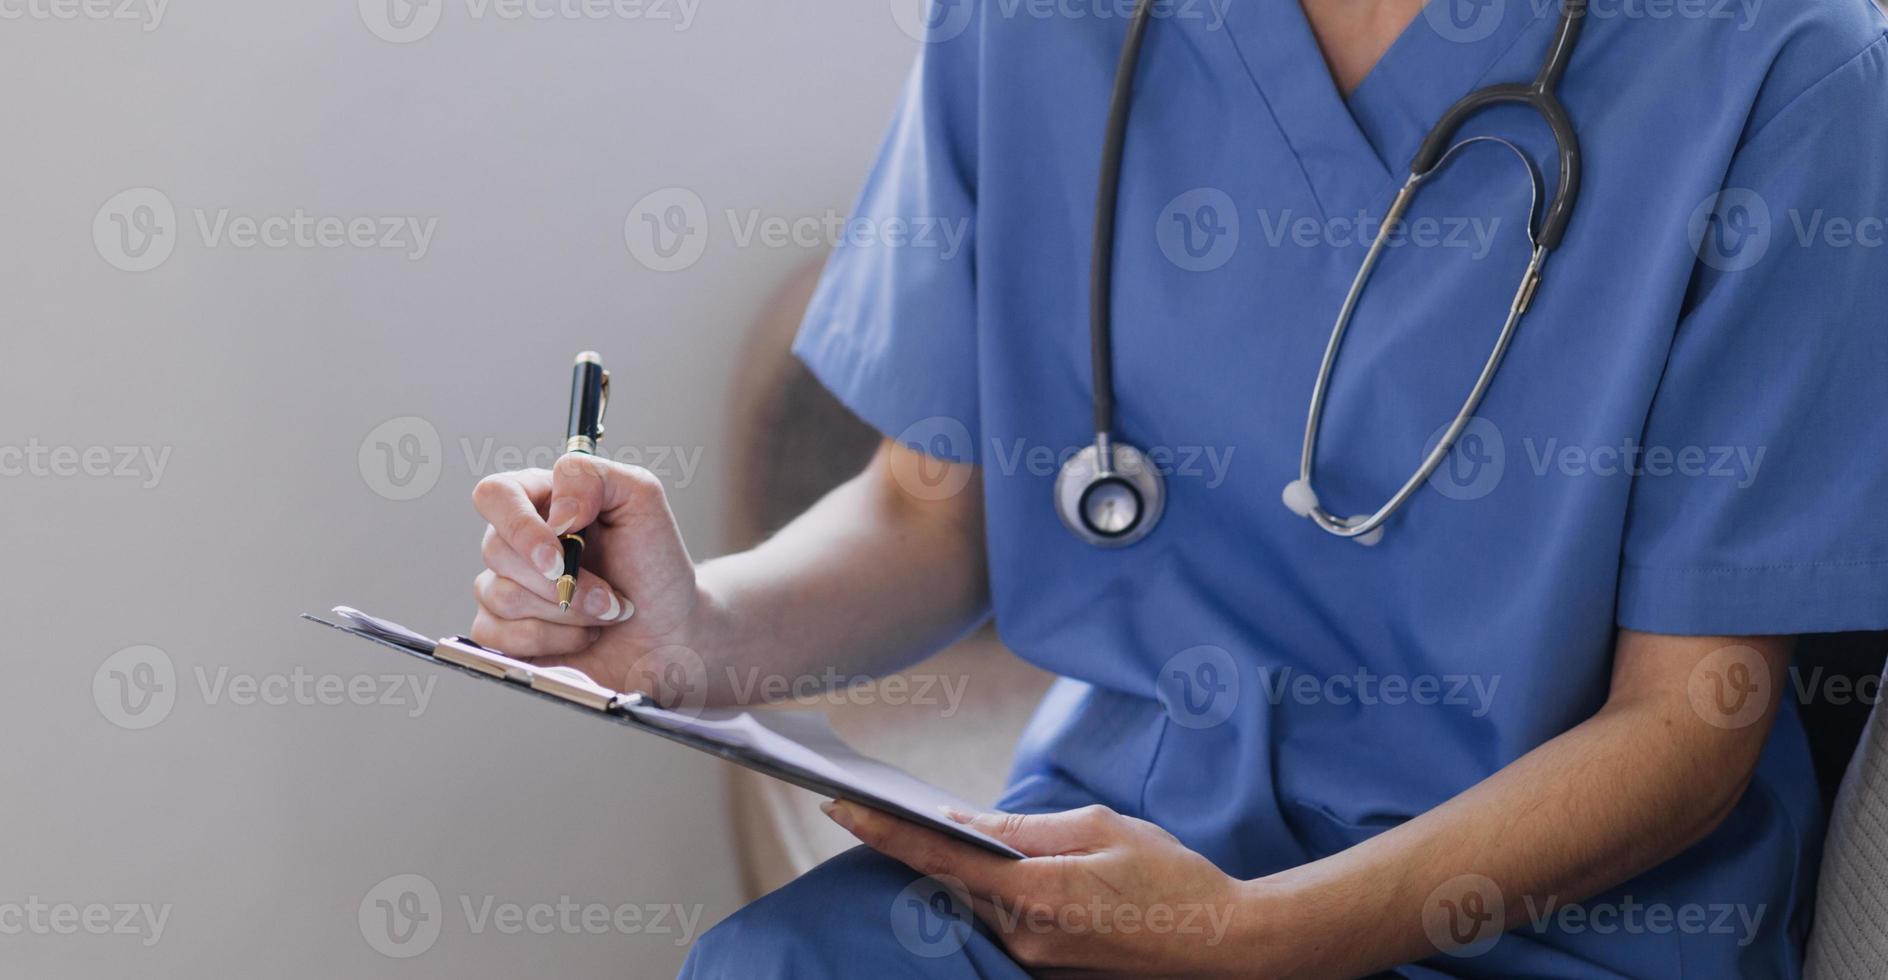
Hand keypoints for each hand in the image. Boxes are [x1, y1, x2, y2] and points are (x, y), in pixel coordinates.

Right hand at [469, 454, 704, 692]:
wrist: (667, 630)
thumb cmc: (655, 564)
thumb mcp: (642, 499)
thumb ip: (594, 478)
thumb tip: (555, 512)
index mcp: (540, 499)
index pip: (495, 495)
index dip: (520, 528)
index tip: (559, 558)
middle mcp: (515, 541)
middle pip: (496, 551)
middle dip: (563, 582)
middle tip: (608, 595)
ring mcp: (503, 586)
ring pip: (502, 597)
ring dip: (566, 613)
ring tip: (604, 612)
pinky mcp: (502, 632)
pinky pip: (497, 636)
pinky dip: (549, 641)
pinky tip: (581, 636)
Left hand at [825, 801, 1271, 977]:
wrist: (1225, 949)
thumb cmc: (1171, 877)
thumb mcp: (1099, 830)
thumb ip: (1025, 830)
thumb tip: (964, 824)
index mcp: (1036, 894)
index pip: (939, 857)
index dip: (884, 830)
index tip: (839, 804)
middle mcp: (1024, 937)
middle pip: (946, 884)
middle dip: (906, 844)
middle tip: (862, 804)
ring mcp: (1034, 961)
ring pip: (970, 906)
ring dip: (944, 870)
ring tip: (908, 828)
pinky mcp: (1046, 971)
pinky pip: (997, 925)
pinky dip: (980, 894)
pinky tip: (976, 867)